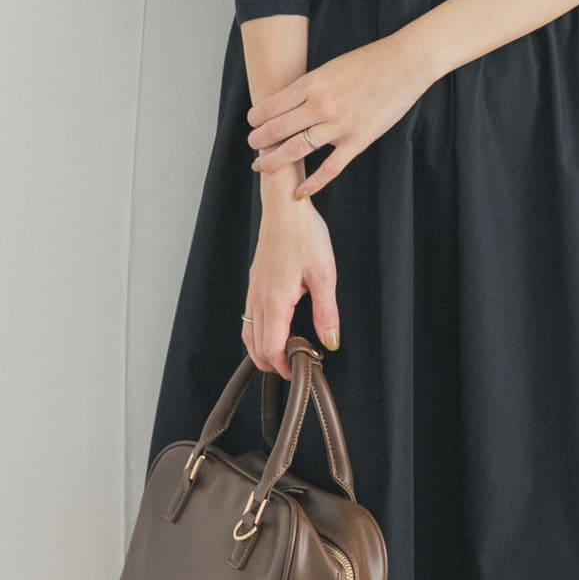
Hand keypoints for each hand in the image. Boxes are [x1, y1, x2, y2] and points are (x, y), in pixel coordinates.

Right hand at [245, 195, 339, 375]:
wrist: (284, 208)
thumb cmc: (303, 234)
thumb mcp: (324, 275)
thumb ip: (326, 312)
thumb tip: (330, 341)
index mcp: (275, 300)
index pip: (272, 348)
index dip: (284, 366)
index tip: (299, 372)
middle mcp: (259, 298)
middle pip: (256, 346)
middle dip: (272, 363)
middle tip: (295, 367)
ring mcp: (253, 291)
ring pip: (248, 334)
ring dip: (262, 350)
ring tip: (283, 355)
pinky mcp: (254, 283)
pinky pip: (249, 318)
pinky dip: (257, 334)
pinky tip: (273, 330)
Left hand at [246, 30, 436, 200]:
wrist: (404, 63)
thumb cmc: (370, 61)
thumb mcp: (331, 66)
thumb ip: (312, 85)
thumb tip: (291, 100)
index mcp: (312, 83)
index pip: (271, 106)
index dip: (256, 118)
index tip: (253, 123)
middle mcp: (320, 105)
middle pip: (277, 130)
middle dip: (259, 141)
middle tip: (252, 146)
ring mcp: (338, 125)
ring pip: (295, 150)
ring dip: (274, 161)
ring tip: (262, 166)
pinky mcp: (357, 140)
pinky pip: (330, 168)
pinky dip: (313, 183)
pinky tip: (300, 193)